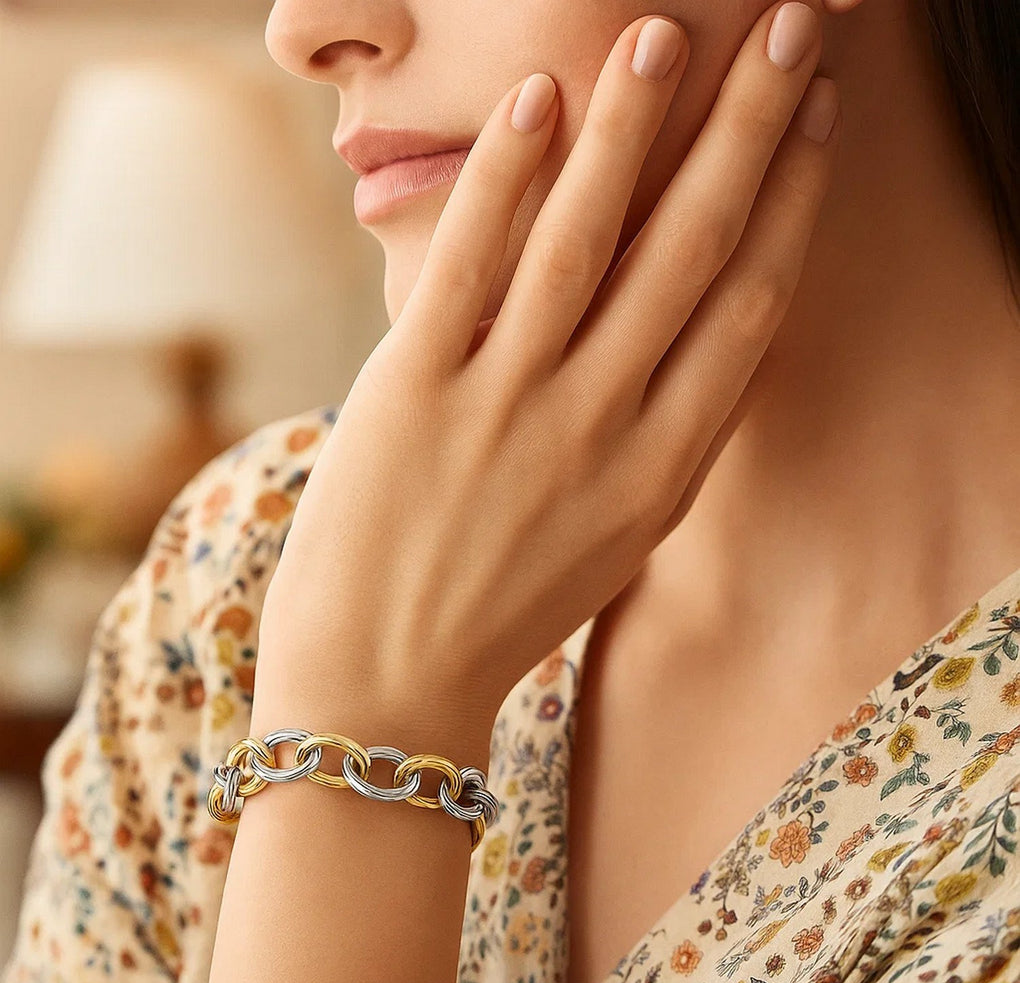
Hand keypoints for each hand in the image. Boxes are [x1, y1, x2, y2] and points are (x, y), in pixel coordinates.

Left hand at [258, 2, 838, 725]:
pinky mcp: (415, 393)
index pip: (749, 305)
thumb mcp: (610, 538)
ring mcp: (509, 408)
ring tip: (662, 35)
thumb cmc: (499, 612)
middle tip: (787, 28)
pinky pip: (471, 264)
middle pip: (693, 251)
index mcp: (663, 469)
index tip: (812, 121)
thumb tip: (681, 333)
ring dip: (633, 126)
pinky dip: (505, 175)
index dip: (789, 200)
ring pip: (588, 240)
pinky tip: (537, 98)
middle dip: (748, 128)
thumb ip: (654, 438)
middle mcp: (602, 429)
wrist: (387, 689)